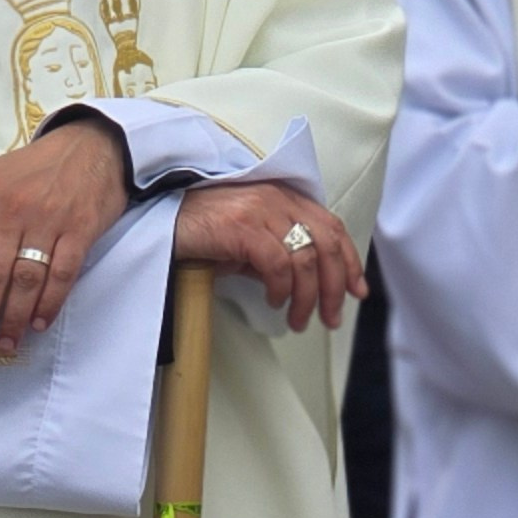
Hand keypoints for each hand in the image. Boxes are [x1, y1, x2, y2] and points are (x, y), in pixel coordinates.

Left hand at [0, 116, 131, 359]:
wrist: (92, 145)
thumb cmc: (37, 167)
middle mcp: (15, 209)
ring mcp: (49, 220)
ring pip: (25, 279)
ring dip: (13, 317)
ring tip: (4, 344)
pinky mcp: (80, 230)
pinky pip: (62, 274)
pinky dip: (49, 303)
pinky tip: (38, 324)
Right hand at [170, 181, 364, 331]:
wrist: (160, 218)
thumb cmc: (201, 229)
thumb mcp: (248, 237)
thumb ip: (278, 252)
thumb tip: (304, 285)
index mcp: (284, 196)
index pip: (332, 227)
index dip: (350, 261)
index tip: (357, 291)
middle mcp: (278, 198)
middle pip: (326, 244)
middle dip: (335, 287)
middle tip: (331, 318)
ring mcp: (261, 210)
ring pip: (306, 259)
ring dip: (307, 298)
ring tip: (297, 321)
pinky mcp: (243, 226)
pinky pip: (278, 265)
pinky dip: (281, 290)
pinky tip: (273, 302)